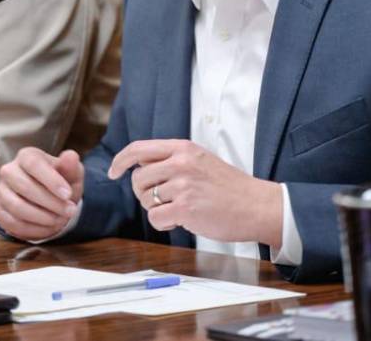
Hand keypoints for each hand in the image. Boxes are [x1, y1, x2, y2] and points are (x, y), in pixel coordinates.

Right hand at [0, 147, 83, 241]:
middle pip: (25, 186)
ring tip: (59, 220)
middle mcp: (9, 171)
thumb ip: (71, 166)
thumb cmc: (59, 182)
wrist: (50, 200)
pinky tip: (48, 227)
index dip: (51, 180)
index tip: (67, 194)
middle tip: (69, 211)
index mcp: (26, 156)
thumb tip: (71, 156)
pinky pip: (13, 223)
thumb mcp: (71, 173)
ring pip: (17, 207)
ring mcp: (1, 191)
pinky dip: (34, 229)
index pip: (33, 163)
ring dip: (42, 217)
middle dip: (50, 202)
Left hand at [107, 139, 282, 246]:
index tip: (113, 172)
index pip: (138, 149)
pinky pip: (155, 218)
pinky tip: (181, 220)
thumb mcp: (199, 160)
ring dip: (157, 209)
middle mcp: (180, 162)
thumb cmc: (229, 187)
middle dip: (143, 193)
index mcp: (183, 148)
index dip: (120, 160)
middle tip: (162, 200)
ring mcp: (183, 185)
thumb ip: (171, 159)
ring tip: (179, 208)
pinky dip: (164, 223)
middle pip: (138, 178)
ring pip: (145, 199)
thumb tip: (139, 165)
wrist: (257, 205)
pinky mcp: (186, 208)